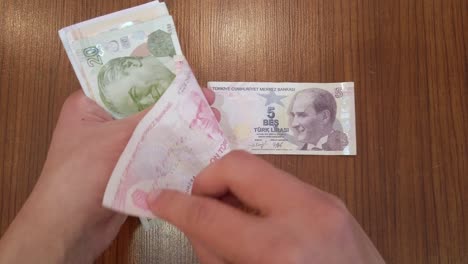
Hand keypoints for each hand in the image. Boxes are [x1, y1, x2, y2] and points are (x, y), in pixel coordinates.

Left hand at [0, 88, 219, 263]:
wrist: (69, 229)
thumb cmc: (81, 175)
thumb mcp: (117, 137)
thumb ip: (152, 116)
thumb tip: (186, 95)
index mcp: (90, 104)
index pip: (129, 79)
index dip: (161, 75)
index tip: (190, 75)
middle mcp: (104, 121)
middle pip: (146, 105)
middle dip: (177, 102)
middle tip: (208, 100)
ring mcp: (117, 146)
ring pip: (154, 130)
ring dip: (180, 126)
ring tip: (211, 122)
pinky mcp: (129, 167)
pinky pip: (156, 152)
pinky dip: (175, 149)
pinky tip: (199, 146)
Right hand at [147, 151, 384, 263]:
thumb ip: (215, 252)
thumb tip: (195, 221)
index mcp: (281, 250)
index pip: (211, 214)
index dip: (176, 205)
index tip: (156, 198)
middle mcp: (306, 213)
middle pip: (239, 164)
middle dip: (208, 179)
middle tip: (199, 204)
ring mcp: (325, 202)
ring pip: (260, 171)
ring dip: (234, 189)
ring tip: (230, 220)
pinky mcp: (333, 201)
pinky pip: (281, 185)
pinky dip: (258, 198)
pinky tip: (257, 223)